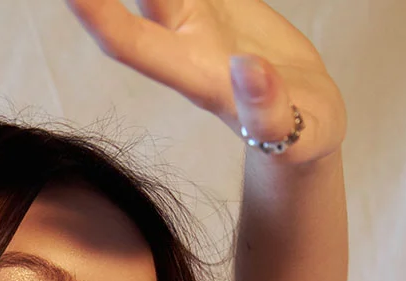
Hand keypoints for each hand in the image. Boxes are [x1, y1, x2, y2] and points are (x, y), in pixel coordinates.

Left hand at [67, 0, 346, 164]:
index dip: (98, 15)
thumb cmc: (297, 140)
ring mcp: (204, 17)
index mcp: (193, 76)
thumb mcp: (291, 135)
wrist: (307, 121)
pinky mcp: (226, 0)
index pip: (129, 43)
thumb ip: (266, 110)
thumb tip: (247, 71)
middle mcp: (186, 40)